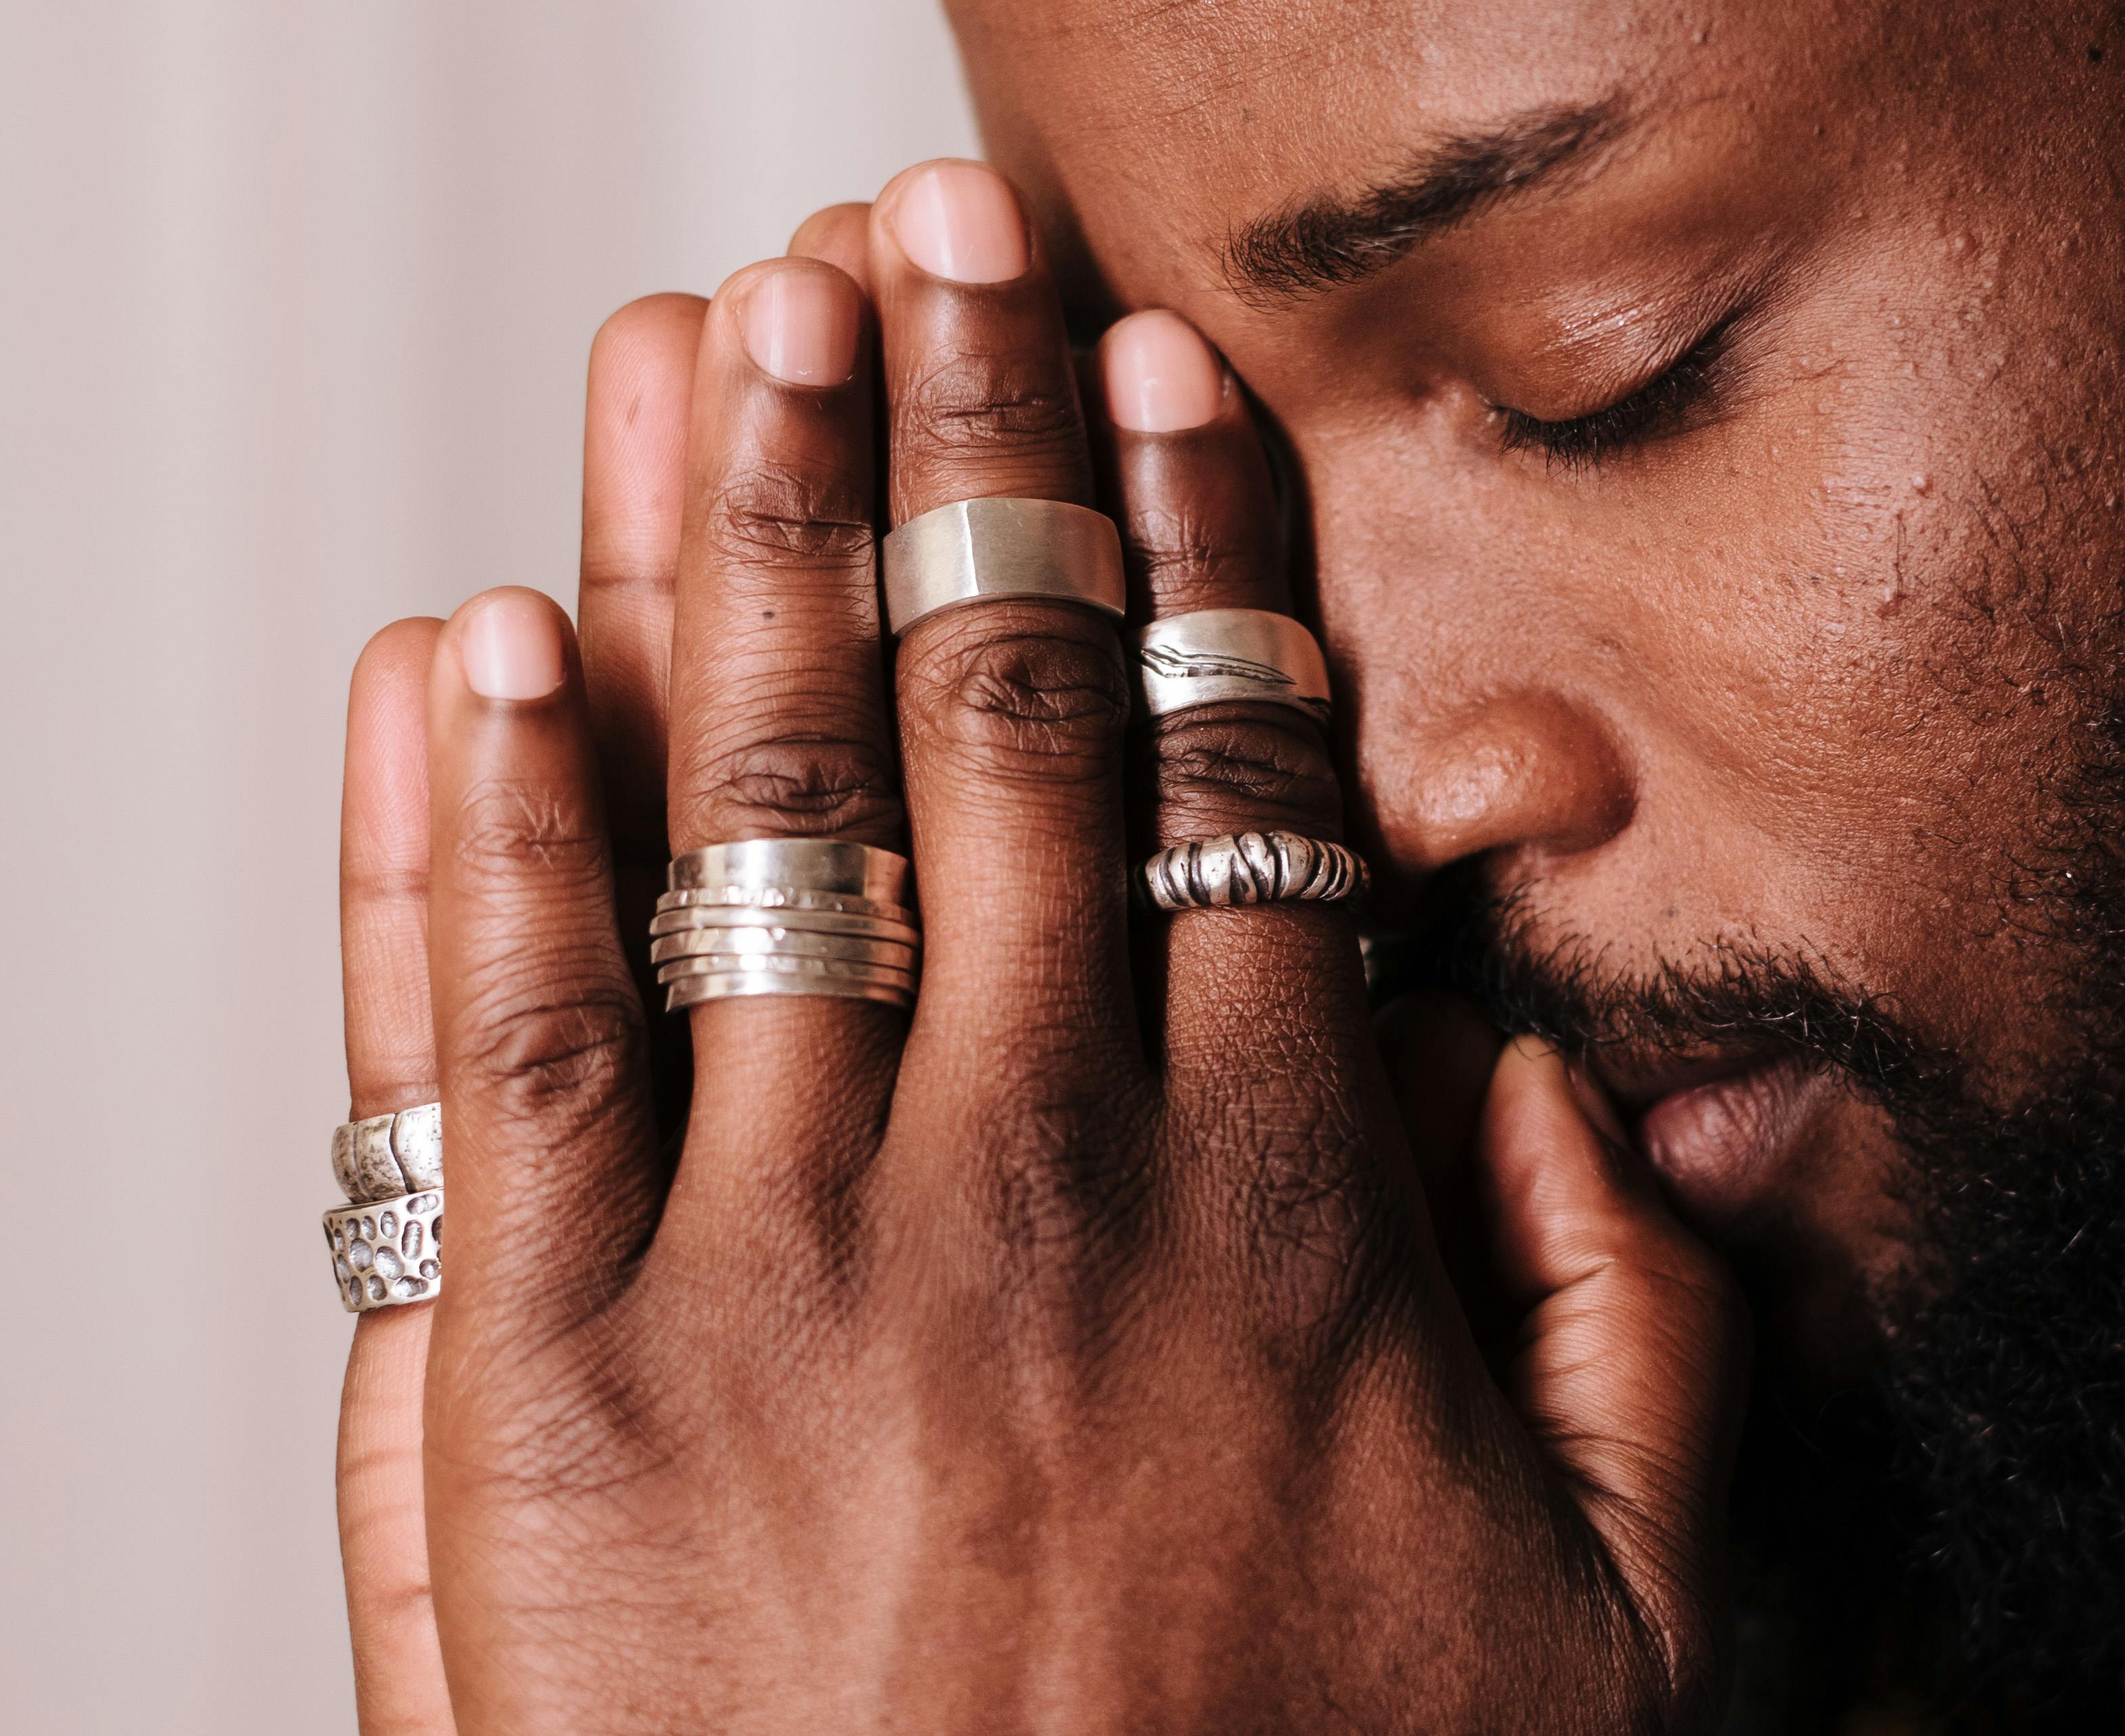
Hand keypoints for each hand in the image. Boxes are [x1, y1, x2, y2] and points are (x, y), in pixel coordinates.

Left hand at [331, 160, 1743, 1732]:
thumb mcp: (1637, 1650)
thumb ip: (1644, 1345)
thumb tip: (1577, 1092)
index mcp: (1281, 1218)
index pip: (1228, 783)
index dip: (1192, 553)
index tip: (1161, 388)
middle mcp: (1035, 1182)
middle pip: (993, 715)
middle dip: (965, 446)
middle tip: (935, 251)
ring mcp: (776, 1271)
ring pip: (754, 804)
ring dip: (734, 534)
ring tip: (729, 340)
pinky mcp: (551, 1396)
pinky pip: (505, 1041)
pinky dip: (480, 824)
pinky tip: (481, 652)